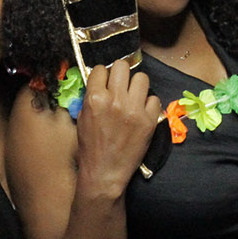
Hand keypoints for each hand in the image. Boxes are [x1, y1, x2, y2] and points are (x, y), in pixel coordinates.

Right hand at [74, 59, 161, 199]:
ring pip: (142, 78)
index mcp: (95, 98)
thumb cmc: (90, 147)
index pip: (101, 68)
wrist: (105, 173)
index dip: (102, 76)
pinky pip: (154, 99)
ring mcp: (134, 110)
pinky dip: (148, 104)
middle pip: (123, 66)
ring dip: (136, 86)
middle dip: (120, 74)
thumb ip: (91, 97)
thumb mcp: (83, 118)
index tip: (104, 83)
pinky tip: (141, 113)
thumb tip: (101, 82)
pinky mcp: (149, 120)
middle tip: (120, 85)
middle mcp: (115, 100)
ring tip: (133, 98)